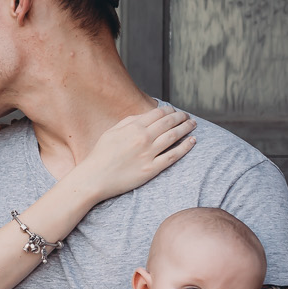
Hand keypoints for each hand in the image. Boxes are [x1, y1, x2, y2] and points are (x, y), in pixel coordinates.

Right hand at [71, 106, 196, 202]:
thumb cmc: (100, 155)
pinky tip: (192, 141)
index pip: (158, 113)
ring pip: (173, 136)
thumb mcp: (111, 132)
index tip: (174, 111)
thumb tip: (145, 115)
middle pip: (169, 123)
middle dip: (181, 117)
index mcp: (133, 127)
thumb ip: (129, 121)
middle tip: (187, 116)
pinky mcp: (152, 169)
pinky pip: (173, 156)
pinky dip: (185, 147)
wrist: (94, 178)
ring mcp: (148, 154)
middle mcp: (143, 138)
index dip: (170, 110)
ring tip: (192, 125)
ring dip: (186, 128)